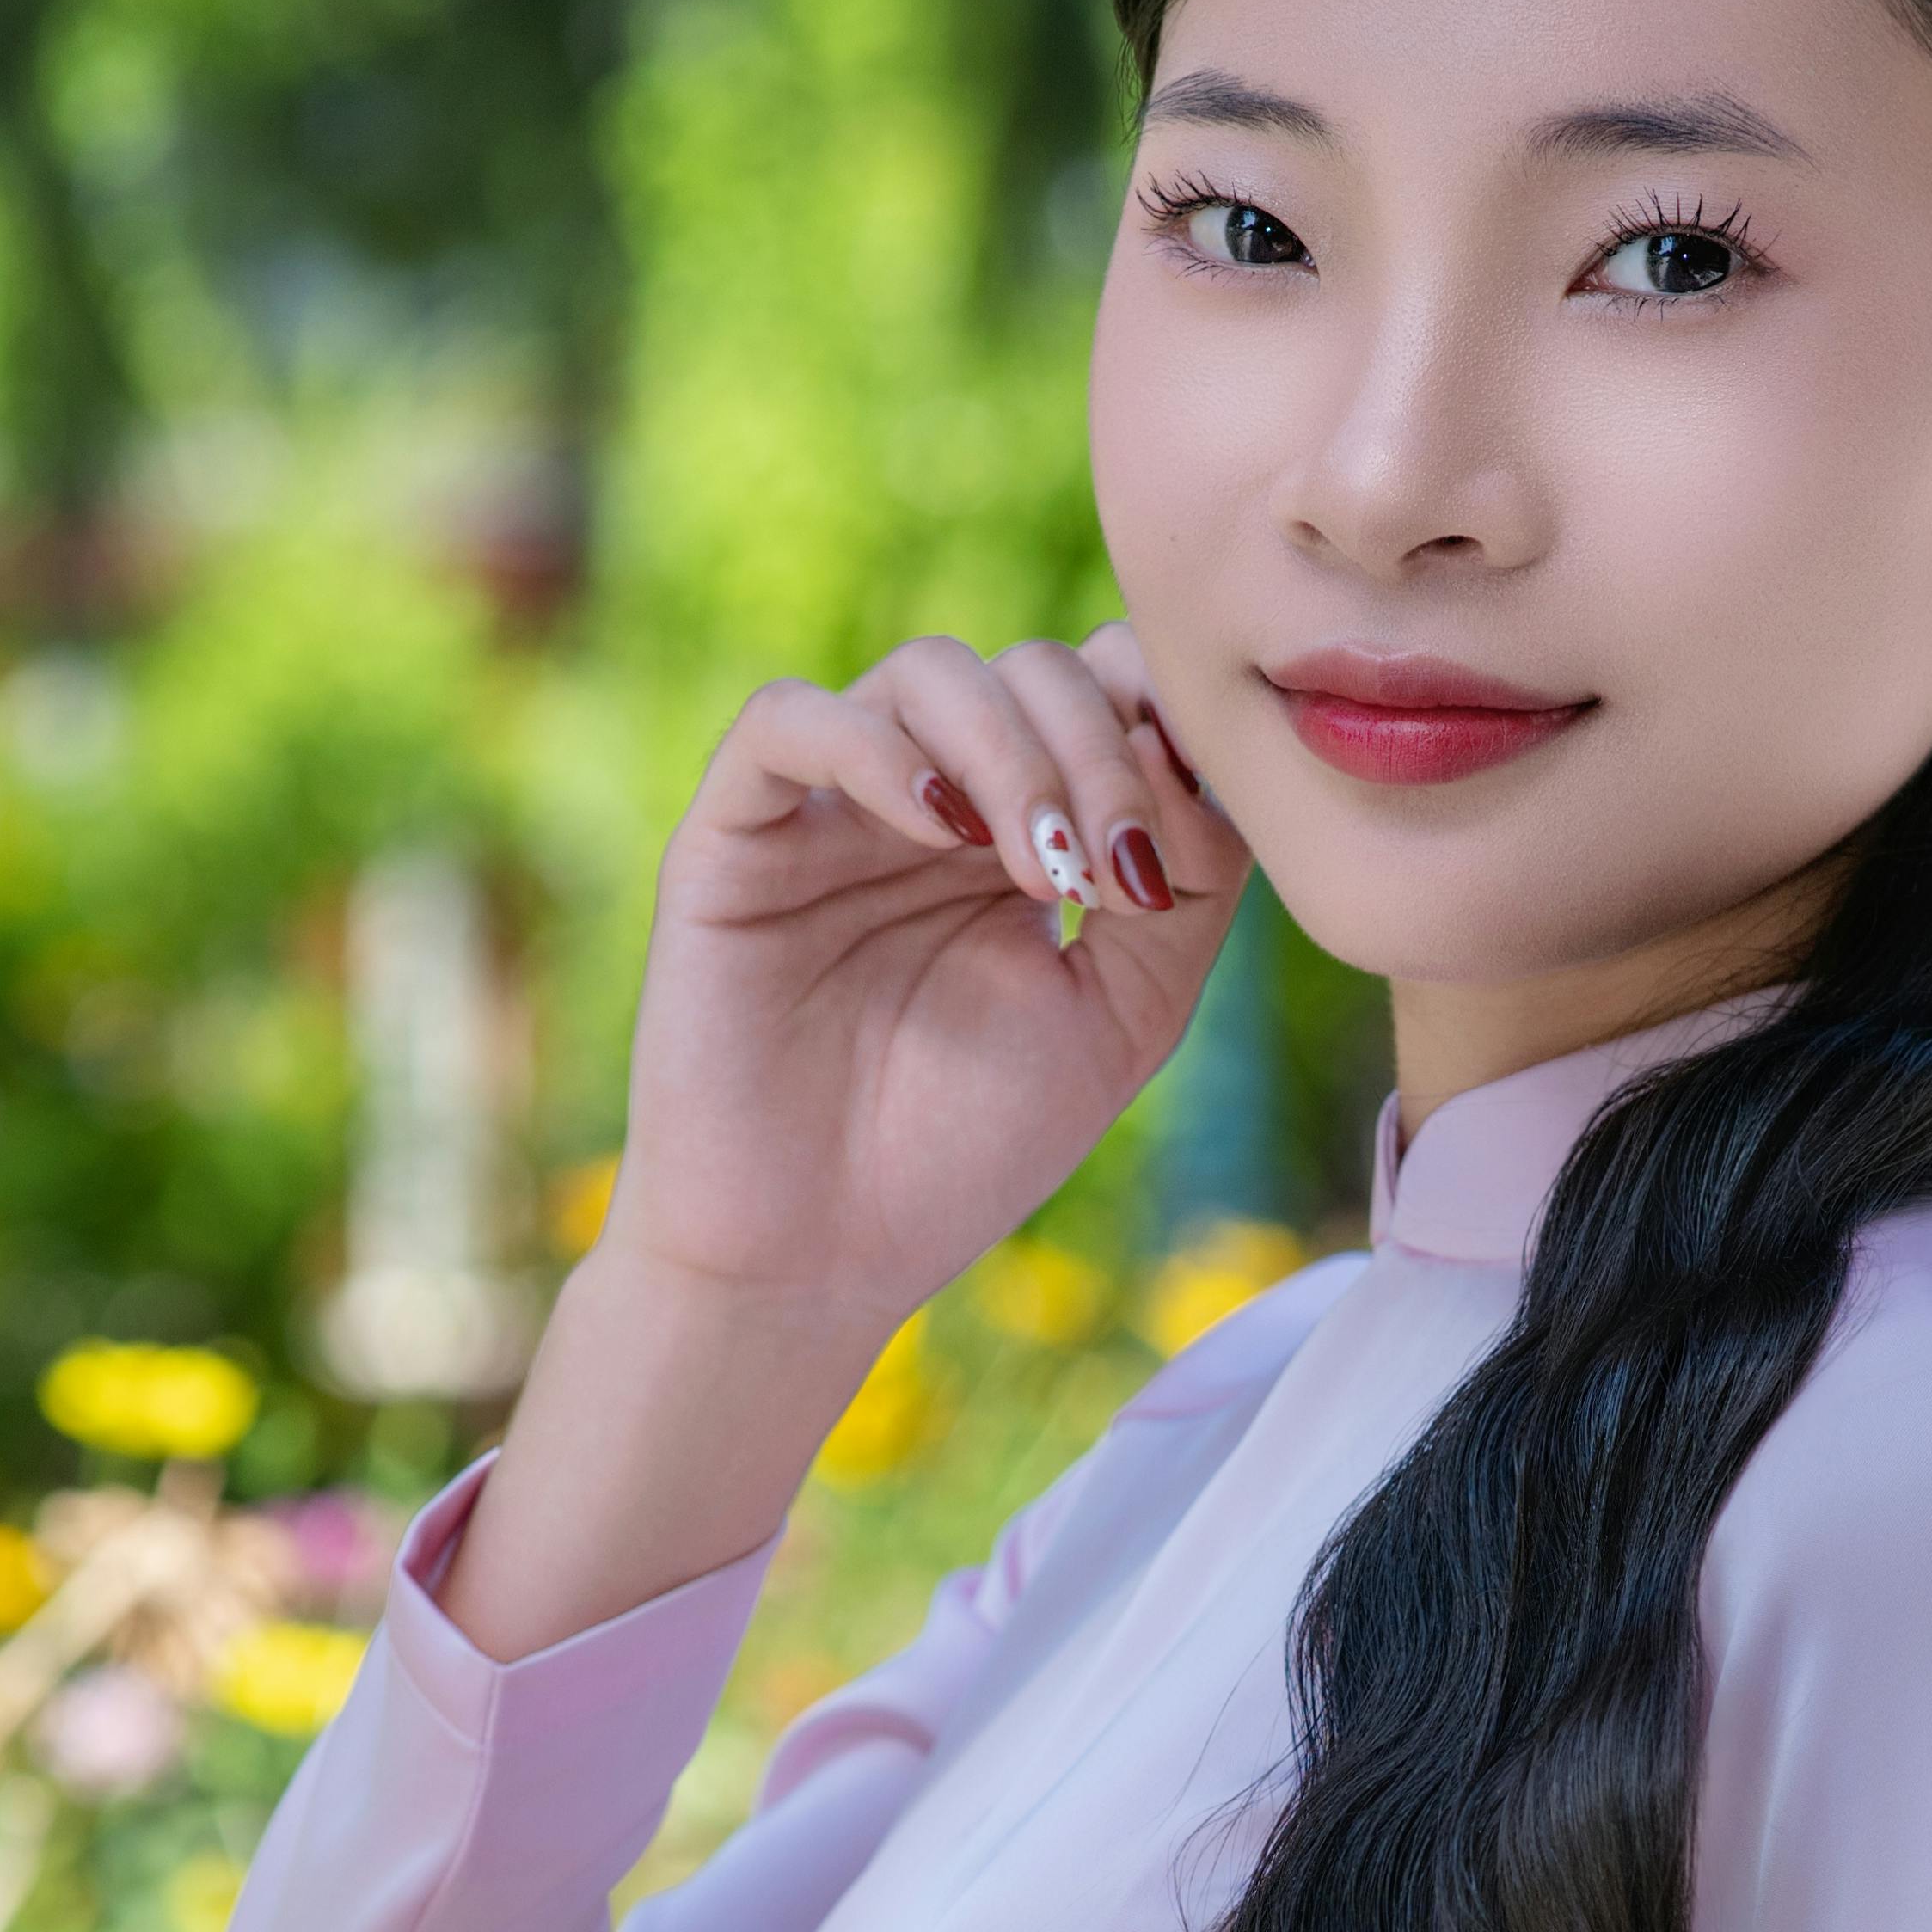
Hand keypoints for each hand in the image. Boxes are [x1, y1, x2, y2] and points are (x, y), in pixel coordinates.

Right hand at [600, 618, 1254, 1331]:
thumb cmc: (963, 1152)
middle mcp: (932, 803)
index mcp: (1022, 833)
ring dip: (1013, 752)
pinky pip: (787, 721)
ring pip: (928, 674)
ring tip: (1037, 872)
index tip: (1187, 840)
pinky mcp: (731, 838)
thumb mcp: (1127, 1013)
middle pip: (1034, 670)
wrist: (817, 1261)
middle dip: (1100, 753)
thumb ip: (1189, 883)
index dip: (1160, 726)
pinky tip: (937, 830)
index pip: (1106, 690)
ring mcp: (830, 812)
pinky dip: (878, 750)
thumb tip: (1199, 755)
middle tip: (1112, 875)